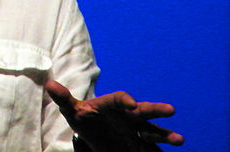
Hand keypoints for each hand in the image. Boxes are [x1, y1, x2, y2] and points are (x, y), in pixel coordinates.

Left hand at [45, 80, 183, 151]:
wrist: (93, 132)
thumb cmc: (84, 118)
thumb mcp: (72, 111)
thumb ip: (63, 99)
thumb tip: (50, 84)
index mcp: (111, 104)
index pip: (118, 99)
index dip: (125, 100)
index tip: (131, 104)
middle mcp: (127, 115)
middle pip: (142, 110)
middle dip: (155, 110)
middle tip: (171, 110)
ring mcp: (136, 130)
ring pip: (152, 131)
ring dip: (165, 134)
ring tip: (179, 139)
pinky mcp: (140, 145)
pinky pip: (153, 148)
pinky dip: (161, 150)